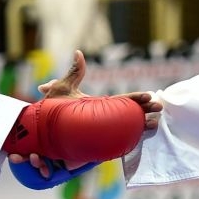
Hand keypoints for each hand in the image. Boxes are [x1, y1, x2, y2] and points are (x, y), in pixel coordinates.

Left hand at [24, 52, 158, 176]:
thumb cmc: (49, 111)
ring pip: (125, 130)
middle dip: (145, 112)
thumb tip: (78, 53)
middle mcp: (103, 119)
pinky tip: (137, 140)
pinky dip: (126, 143)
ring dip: (140, 128)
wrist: (39, 130)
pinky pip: (113, 144)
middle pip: (129, 115)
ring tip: (154, 124)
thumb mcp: (63, 90)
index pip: (121, 102)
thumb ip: (73, 73)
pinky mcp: (94, 144)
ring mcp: (100, 132)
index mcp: (98, 106)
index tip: (149, 96)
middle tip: (159, 108)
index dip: (135, 99)